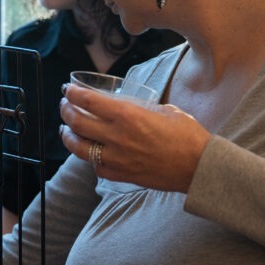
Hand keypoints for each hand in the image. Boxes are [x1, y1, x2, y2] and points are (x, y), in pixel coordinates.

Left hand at [59, 83, 210, 191]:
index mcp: (127, 115)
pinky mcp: (121, 175)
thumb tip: (122, 104)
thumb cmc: (186, 135)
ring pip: (78, 147)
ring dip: (68, 136)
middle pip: (76, 122)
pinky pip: (96, 166)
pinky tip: (91, 151)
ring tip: (66, 129)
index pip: (87, 100)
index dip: (72, 93)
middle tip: (65, 105)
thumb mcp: (162, 109)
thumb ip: (138, 107)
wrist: (199, 166)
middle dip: (65, 110)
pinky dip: (90, 158)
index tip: (69, 89)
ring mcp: (116, 158)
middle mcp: (116, 136)